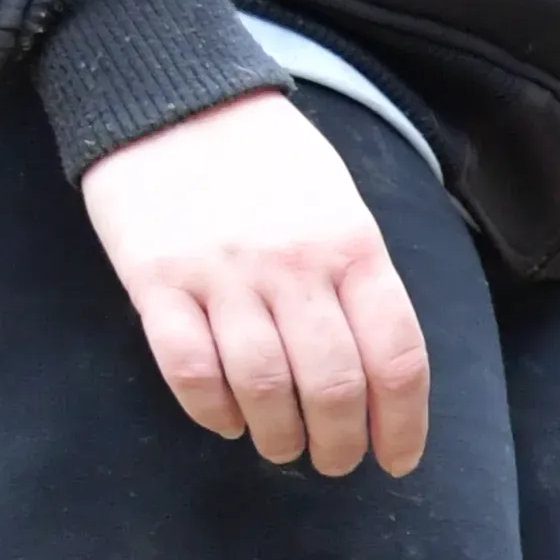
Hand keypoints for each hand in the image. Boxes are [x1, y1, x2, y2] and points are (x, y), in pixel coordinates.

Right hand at [76, 90, 432, 475]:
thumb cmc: (269, 161)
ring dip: (279, 435)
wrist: (170, 96)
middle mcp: (294, 266)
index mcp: (355, 248)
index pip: (397, 358)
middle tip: (336, 463)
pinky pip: (187, 366)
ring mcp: (222, 274)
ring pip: (264, 386)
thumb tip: (383, 370)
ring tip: (283, 448)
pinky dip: (210, 409)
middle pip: (334, 385)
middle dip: (342, 441)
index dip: (404, 423)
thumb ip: (362, 280)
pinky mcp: (154, 278)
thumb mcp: (342, 205)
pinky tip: (226, 422)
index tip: (398, 459)